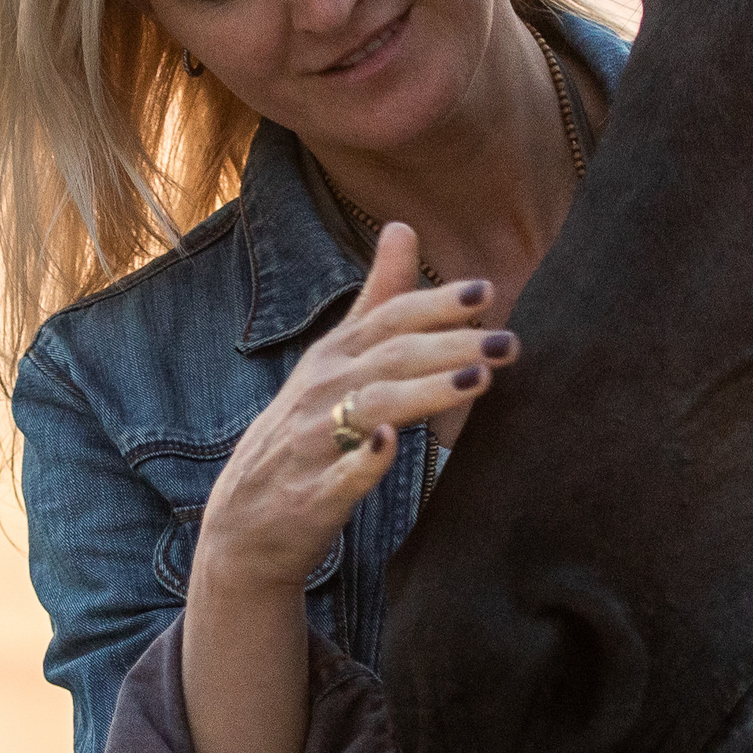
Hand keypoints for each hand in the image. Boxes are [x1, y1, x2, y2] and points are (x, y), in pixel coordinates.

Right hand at [194, 221, 514, 594]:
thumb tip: (403, 226)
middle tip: (509, 344)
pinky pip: (338, 478)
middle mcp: (321, 392)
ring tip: (476, 382)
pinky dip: (363, 460)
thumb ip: (377, 299)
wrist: (243, 526)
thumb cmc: (303, 433)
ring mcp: (312, 446)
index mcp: (332, 358)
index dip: (435, 304)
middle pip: (390, 358)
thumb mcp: (334, 359)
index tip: (486, 291)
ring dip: (424, 393)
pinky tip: (390, 444)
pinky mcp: (309, 498)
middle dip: (451, 346)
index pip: (387, 319)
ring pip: (371, 408)